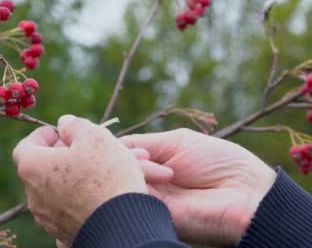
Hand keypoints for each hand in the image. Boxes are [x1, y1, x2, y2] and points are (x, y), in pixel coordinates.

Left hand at [13, 115, 154, 243]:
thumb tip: (64, 123)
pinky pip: (66, 208)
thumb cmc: (106, 177)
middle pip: (40, 169)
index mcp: (33, 167)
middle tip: (80, 149)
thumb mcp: (95, 137)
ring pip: (54, 190)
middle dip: (59, 156)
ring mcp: (47, 217)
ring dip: (70, 177)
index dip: (42, 136)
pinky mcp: (62, 232)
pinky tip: (99, 193)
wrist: (122, 226)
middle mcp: (33, 195)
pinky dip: (77, 197)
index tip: (58, 132)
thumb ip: (75, 125)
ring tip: (96, 170)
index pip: (25, 146)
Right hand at [121, 129, 276, 245]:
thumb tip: (110, 144)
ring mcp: (148, 199)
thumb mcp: (176, 142)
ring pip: (119, 179)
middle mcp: (147, 182)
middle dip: (121, 156)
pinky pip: (130, 195)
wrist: (247, 193)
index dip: (114, 146)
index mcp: (152, 164)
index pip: (118, 154)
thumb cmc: (219, 162)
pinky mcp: (152, 214)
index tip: (121, 142)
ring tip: (158, 168)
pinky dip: (138, 179)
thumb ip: (141, 144)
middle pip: (115, 166)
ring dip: (132, 167)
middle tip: (145, 155)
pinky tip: (158, 176)